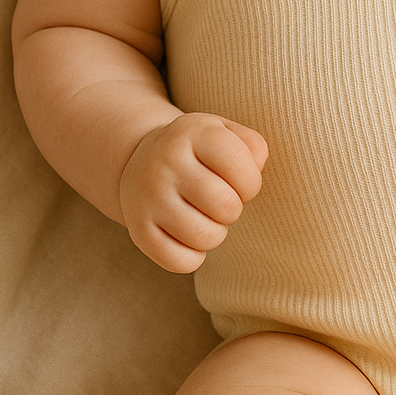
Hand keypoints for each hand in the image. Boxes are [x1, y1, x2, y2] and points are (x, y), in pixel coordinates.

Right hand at [119, 113, 267, 272]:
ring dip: (216, 232)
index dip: (250, 182)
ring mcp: (148, 198)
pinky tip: (188, 237)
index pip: (240, 166)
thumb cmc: (197, 151)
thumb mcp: (224, 132)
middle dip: (233, 208)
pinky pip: (181, 262)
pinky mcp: (138, 231)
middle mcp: (166, 162)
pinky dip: (194, 257)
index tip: (239, 181)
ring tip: (205, 216)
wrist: (139, 160)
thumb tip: (256, 168)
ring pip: (206, 237)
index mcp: (193, 133)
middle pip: (226, 205)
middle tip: (220, 200)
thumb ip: (253, 146)